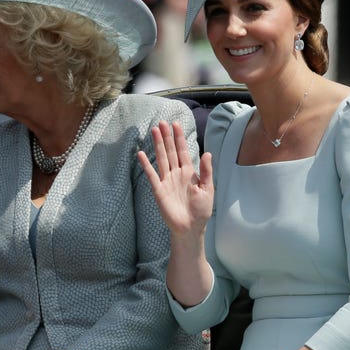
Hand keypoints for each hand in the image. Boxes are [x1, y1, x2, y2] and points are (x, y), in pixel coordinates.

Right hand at [137, 120, 212, 235]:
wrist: (190, 227)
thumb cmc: (201, 210)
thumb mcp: (208, 189)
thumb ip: (207, 171)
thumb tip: (207, 153)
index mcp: (189, 173)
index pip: (183, 151)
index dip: (179, 138)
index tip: (176, 124)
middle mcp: (176, 174)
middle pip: (170, 151)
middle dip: (167, 137)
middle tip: (162, 122)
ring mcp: (166, 181)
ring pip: (161, 158)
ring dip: (158, 145)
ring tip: (154, 131)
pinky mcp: (158, 190)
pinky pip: (151, 175)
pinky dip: (146, 164)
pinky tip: (141, 154)